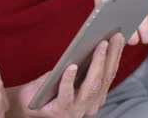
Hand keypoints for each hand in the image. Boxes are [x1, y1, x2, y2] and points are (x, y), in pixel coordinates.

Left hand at [6, 33, 124, 117]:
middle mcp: (89, 105)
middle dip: (111, 56)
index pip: (109, 75)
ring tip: (99, 45)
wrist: (27, 103)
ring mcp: (76, 110)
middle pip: (104, 79)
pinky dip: (70, 79)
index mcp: (95, 97)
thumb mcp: (70, 73)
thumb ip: (84, 64)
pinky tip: (72, 66)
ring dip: (97, 63)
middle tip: (113, 37)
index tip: (119, 37)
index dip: (116, 56)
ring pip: (91, 86)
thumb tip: (98, 40)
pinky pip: (67, 94)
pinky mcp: (60, 111)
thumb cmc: (50, 85)